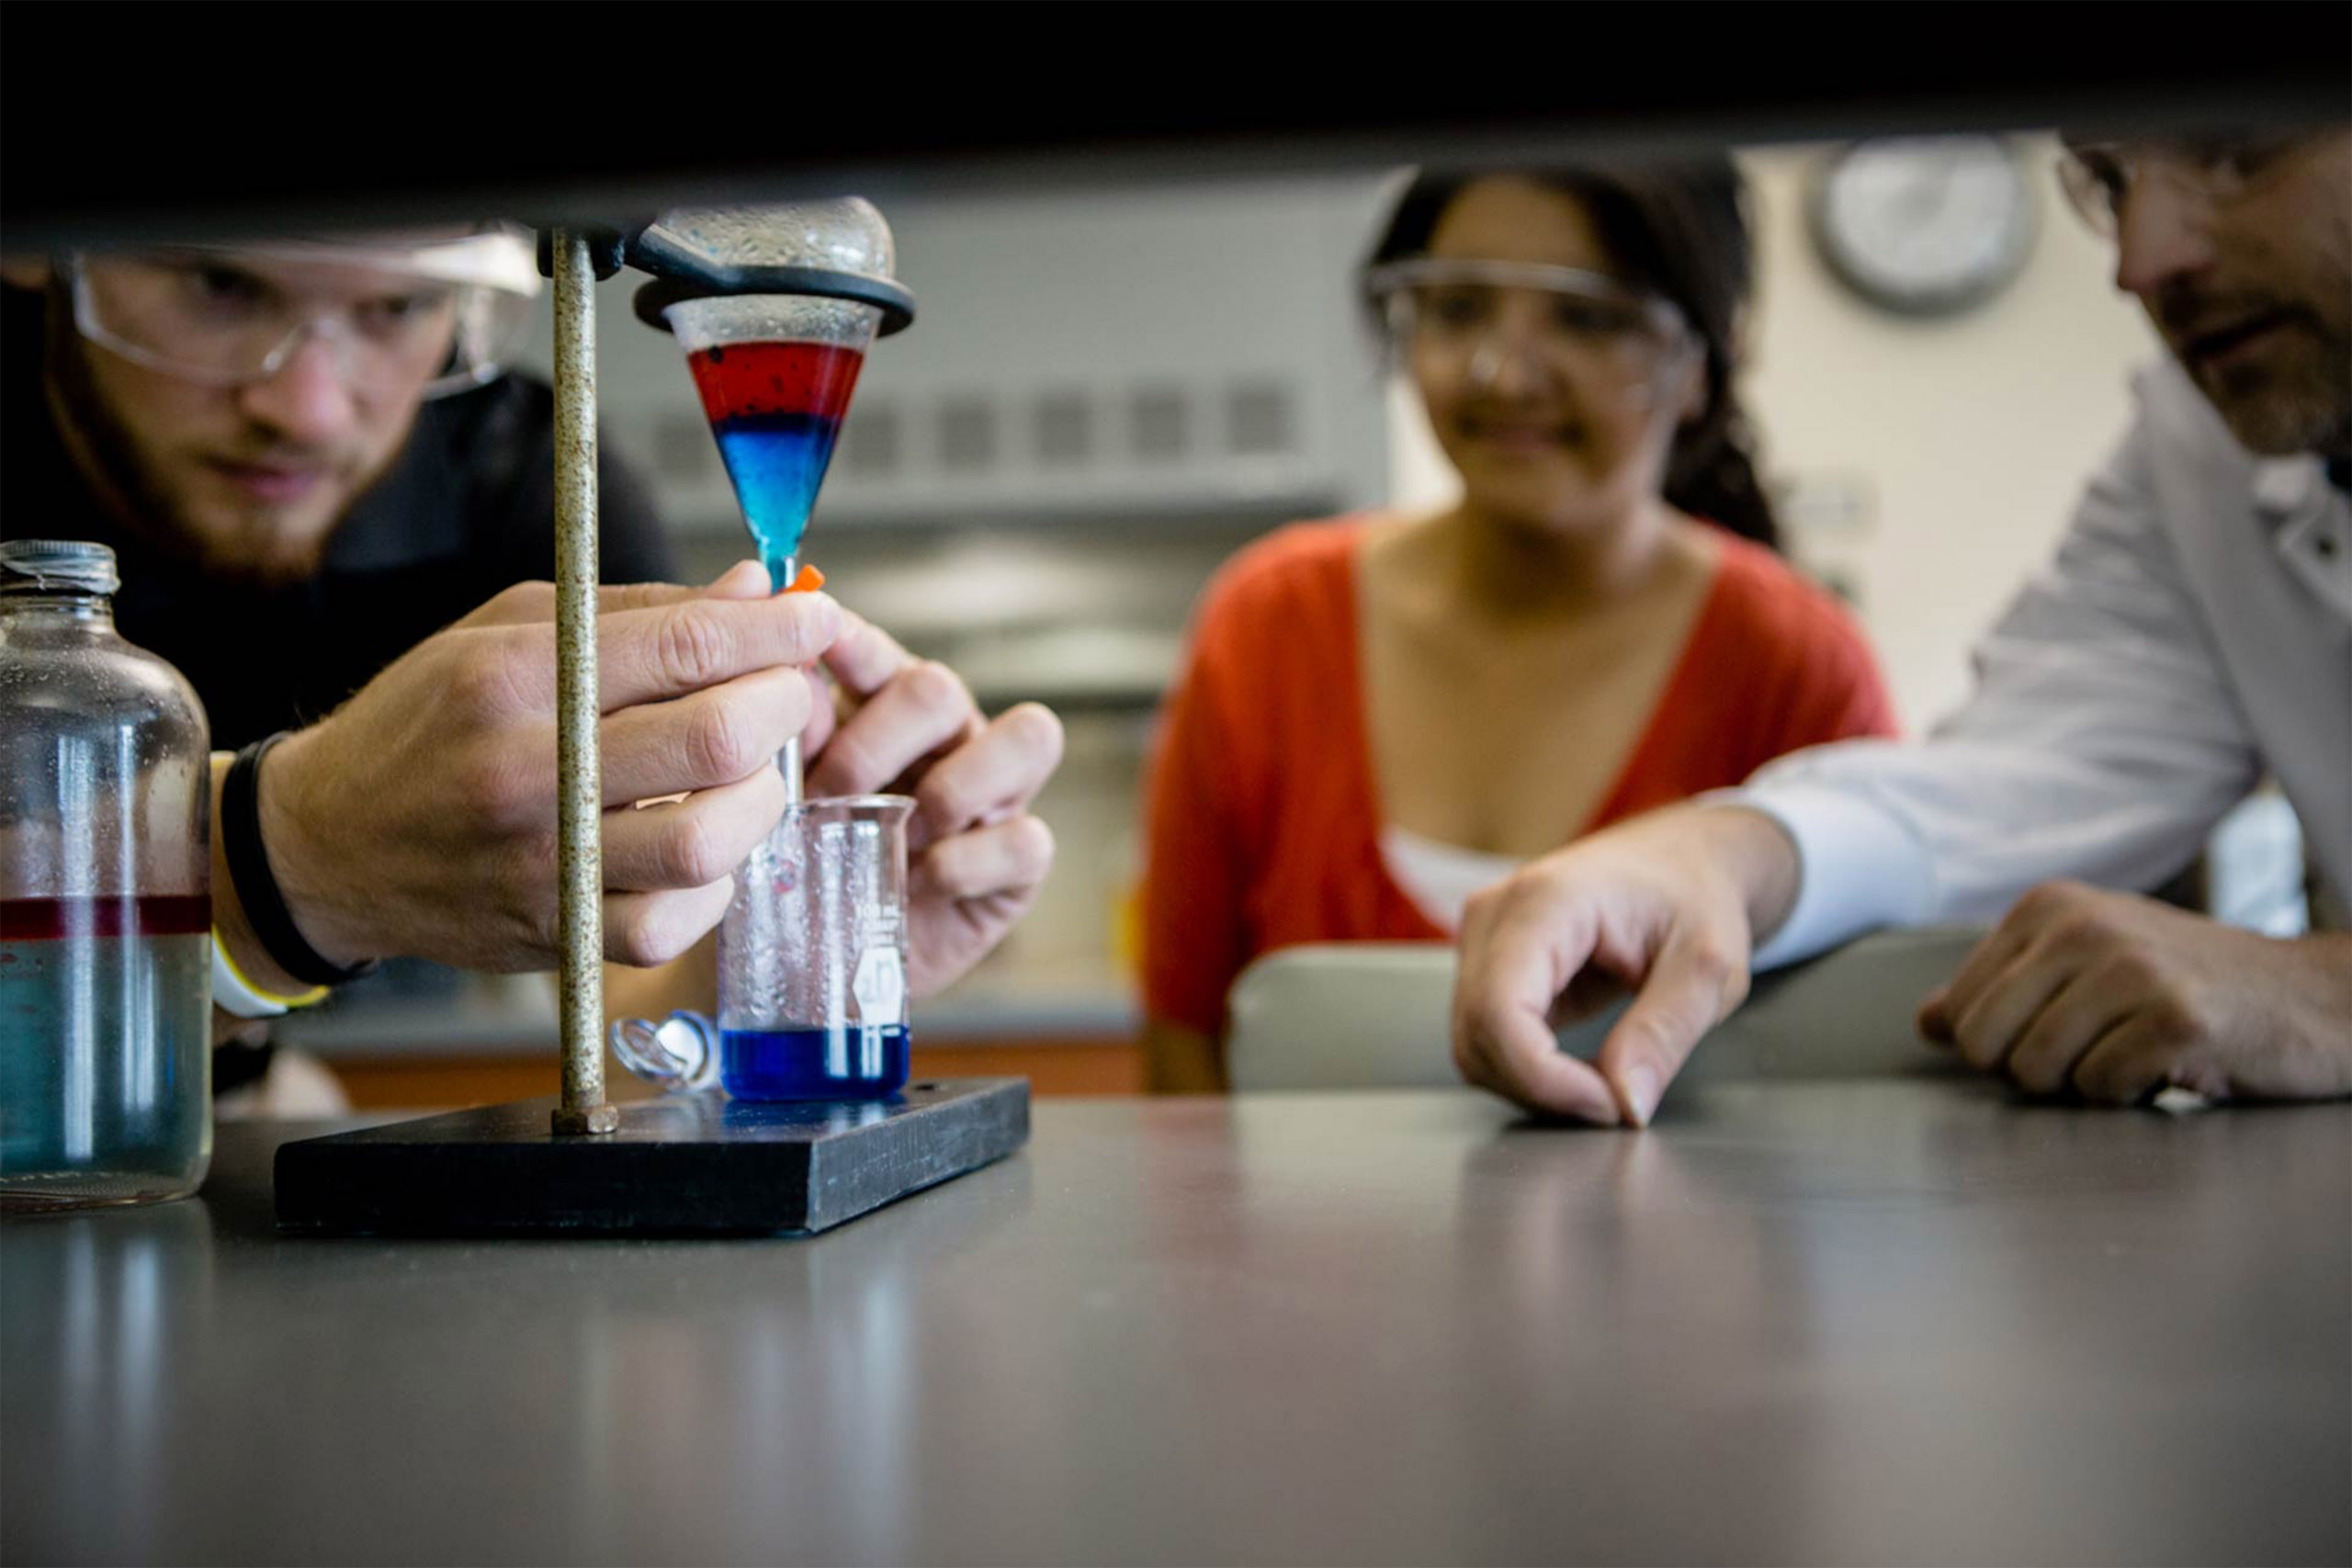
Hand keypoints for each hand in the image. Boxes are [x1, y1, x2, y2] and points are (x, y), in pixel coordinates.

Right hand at [257, 563, 837, 973]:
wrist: (324, 845)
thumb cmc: (428, 722)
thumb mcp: (508, 631)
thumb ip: (642, 612)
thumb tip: (756, 588)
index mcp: (513, 678)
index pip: (684, 645)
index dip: (774, 631)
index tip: (814, 616)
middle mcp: (527, 773)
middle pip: (715, 740)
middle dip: (784, 704)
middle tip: (790, 691)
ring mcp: (541, 865)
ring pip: (709, 840)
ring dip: (761, 797)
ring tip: (750, 770)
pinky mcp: (553, 936)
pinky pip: (674, 920)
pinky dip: (714, 880)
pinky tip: (701, 843)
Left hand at [800, 609, 1062, 997]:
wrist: (815, 964)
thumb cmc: (802, 867)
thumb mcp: (781, 803)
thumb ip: (791, 743)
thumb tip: (793, 687)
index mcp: (883, 710)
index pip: (879, 653)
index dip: (852, 646)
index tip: (813, 653)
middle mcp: (949, 738)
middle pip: (942, 689)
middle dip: (877, 741)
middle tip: (828, 795)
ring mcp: (994, 796)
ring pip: (1029, 735)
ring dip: (956, 782)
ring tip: (901, 831)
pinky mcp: (1017, 864)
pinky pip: (1028, 839)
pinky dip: (970, 860)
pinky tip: (923, 882)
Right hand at [1452, 804, 1799, 1126]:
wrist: (1683, 860)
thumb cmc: (1695, 896)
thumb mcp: (1707, 967)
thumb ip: (1664, 1034)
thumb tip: (1624, 1105)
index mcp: (1545, 901)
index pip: (1501, 1010)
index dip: (1545, 1078)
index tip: (1610, 1106)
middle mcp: (1495, 914)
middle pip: (1479, 1035)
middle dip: (1544, 1090)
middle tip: (1617, 1104)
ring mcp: (1481, 939)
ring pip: (1473, 1045)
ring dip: (1534, 1087)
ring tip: (1604, 1084)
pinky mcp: (1486, 966)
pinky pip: (1485, 1039)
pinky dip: (1528, 1072)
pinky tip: (1578, 1070)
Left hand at [1919, 881, 2351, 1103]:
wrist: (2313, 998)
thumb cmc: (2190, 985)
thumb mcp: (2088, 964)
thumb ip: (2004, 987)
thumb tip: (1928, 1022)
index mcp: (2047, 908)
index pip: (1957, 1012)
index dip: (1997, 1045)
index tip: (2055, 1030)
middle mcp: (2081, 927)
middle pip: (1983, 1045)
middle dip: (2028, 1070)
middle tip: (2091, 1051)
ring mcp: (2130, 969)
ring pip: (2035, 1072)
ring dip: (2082, 1084)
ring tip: (2132, 1051)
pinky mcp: (2175, 1018)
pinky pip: (2099, 1090)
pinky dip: (2129, 1094)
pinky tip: (2168, 1064)